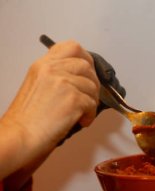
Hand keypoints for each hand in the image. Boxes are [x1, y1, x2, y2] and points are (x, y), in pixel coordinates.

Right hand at [0, 40, 99, 180]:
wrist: (20, 137)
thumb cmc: (28, 120)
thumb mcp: (38, 87)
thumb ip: (56, 78)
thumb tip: (81, 79)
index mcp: (43, 65)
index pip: (72, 47)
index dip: (86, 59)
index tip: (88, 73)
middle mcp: (52, 69)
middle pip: (87, 66)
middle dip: (93, 83)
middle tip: (88, 98)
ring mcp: (63, 82)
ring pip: (93, 86)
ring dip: (92, 101)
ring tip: (81, 114)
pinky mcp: (73, 98)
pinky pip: (93, 103)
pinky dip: (90, 115)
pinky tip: (80, 121)